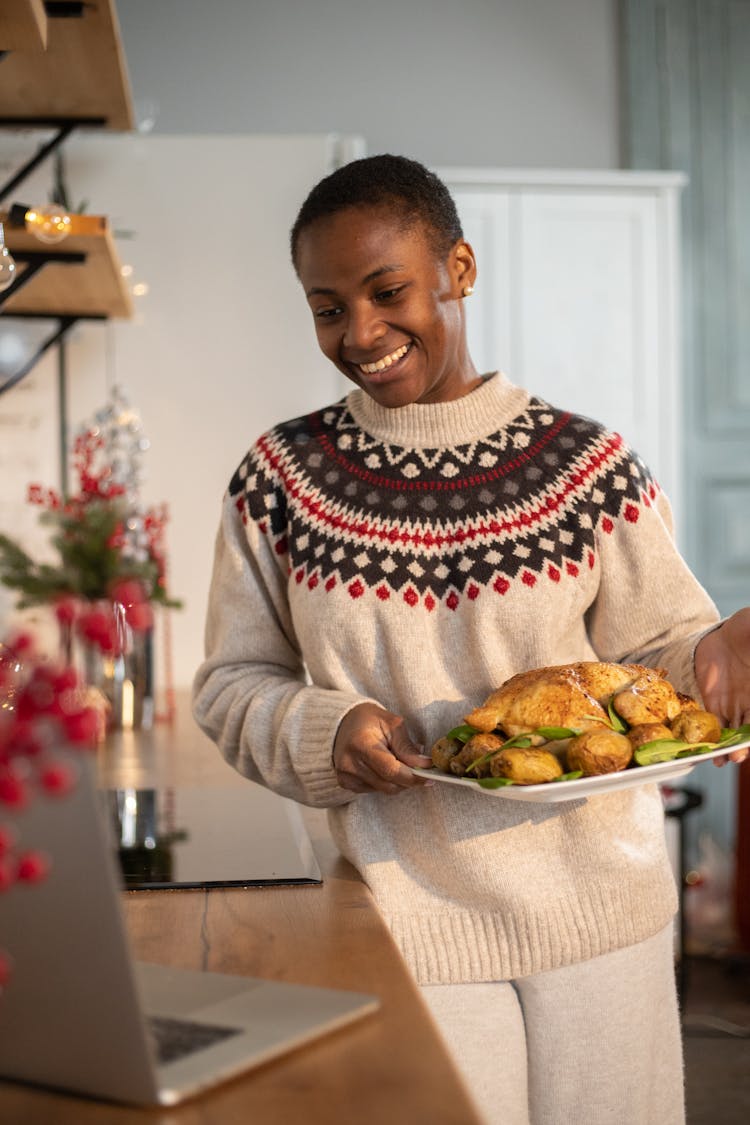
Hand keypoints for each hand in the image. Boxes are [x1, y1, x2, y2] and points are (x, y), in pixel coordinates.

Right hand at [333, 702, 433, 794]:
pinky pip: (374, 790)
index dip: (413, 777)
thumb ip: (407, 747)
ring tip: (396, 760)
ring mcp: (345, 775)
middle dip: (408, 779)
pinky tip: (382, 766)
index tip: (430, 777)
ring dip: (397, 780)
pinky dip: (384, 781)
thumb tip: (424, 766)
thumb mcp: (393, 725)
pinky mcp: (345, 783)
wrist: (344, 723)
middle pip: (389, 784)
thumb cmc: (370, 721)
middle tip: (418, 768)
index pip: (391, 770)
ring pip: (384, 789)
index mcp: (361, 743)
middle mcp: (349, 762)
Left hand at [694, 608, 749, 764]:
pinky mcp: (714, 701)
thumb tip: (748, 686)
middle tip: (738, 757)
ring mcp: (733, 705)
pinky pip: (713, 722)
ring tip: (723, 759)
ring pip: (732, 732)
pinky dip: (711, 736)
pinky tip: (707, 750)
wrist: (728, 636)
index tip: (749, 744)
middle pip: (748, 732)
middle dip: (743, 747)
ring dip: (728, 748)